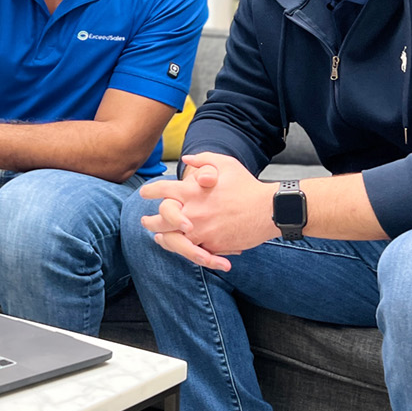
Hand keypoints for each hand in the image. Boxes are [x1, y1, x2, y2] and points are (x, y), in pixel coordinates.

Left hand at [138, 152, 277, 269]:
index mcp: (191, 190)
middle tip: (145, 221)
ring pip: (171, 239)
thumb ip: (202, 159)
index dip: (149, 191)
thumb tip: (185, 159)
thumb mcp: (225, 163)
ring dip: (162, 238)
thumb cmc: (246, 185)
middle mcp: (191, 212)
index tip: (144, 194)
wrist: (267, 209)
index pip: (161, 190)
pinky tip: (178, 246)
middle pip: (160, 219)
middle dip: (149, 220)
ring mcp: (200, 231)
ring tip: (158, 237)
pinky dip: (183, 249)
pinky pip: (191, 250)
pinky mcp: (211, 245)